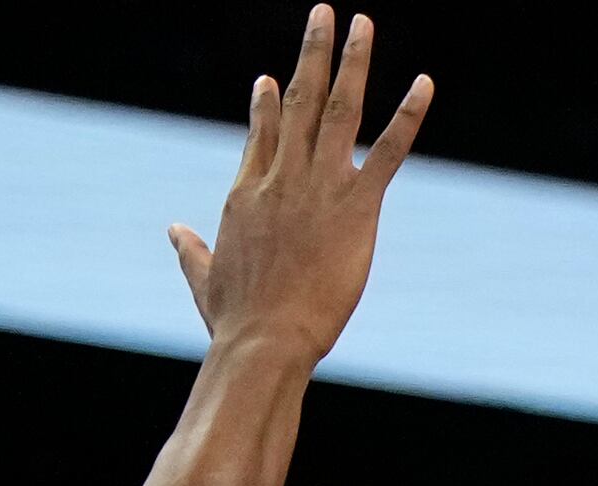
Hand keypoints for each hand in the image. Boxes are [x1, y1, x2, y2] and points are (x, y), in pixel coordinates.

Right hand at [170, 6, 432, 358]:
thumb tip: (172, 230)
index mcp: (247, 192)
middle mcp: (282, 177)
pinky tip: (425, 84)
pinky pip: (388, 150)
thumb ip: (190, 250)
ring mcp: (319, 186)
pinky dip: (409, 115)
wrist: (265, 340)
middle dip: (312, 52)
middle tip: (323, 12)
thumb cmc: (235, 321)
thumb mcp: (206, 279)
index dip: (265, 102)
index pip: (260, 132)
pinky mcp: (356, 206)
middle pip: (298, 100)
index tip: (268, 78)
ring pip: (339, 108)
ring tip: (362, 23)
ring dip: (353, 61)